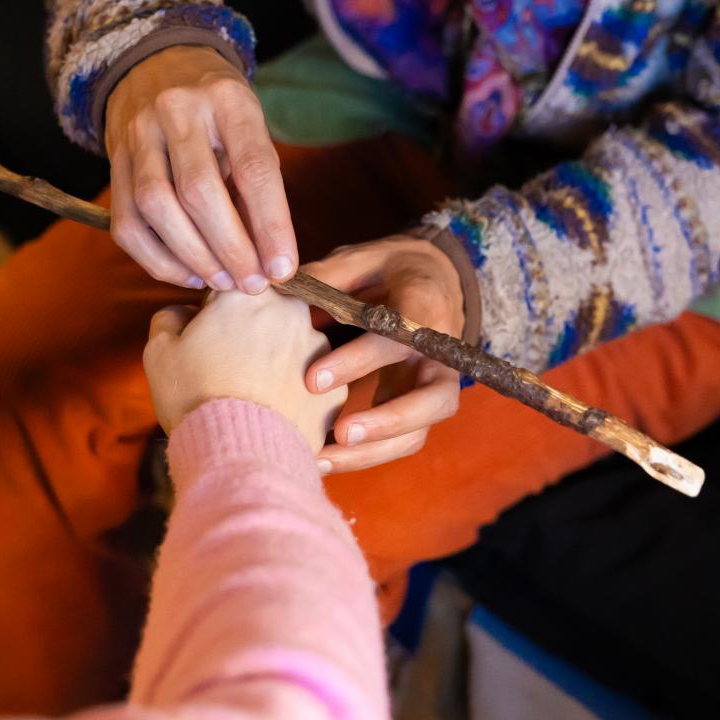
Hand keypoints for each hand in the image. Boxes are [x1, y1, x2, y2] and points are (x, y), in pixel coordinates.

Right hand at [104, 46, 295, 292]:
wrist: (157, 65)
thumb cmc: (219, 112)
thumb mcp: (249, 130)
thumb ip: (257, 186)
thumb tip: (269, 258)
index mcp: (227, 100)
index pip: (252, 168)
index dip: (270, 225)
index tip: (283, 269)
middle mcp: (177, 111)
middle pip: (199, 192)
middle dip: (230, 248)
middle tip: (252, 284)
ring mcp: (137, 134)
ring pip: (157, 208)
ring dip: (194, 257)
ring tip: (222, 281)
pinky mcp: (113, 161)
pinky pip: (127, 224)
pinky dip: (158, 260)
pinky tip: (188, 273)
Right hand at [144, 289, 347, 451]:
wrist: (238, 455)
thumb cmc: (194, 398)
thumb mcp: (160, 351)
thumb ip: (171, 318)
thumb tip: (185, 313)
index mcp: (248, 293)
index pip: (230, 288)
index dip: (214, 315)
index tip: (207, 342)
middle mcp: (292, 311)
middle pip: (268, 316)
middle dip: (251, 336)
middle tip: (229, 372)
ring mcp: (320, 350)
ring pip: (294, 349)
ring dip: (277, 364)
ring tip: (252, 398)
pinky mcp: (335, 388)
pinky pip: (313, 385)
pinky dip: (297, 396)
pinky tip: (274, 415)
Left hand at [303, 236, 464, 472]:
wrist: (436, 281)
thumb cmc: (394, 269)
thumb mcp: (365, 258)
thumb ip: (330, 275)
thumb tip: (278, 288)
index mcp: (426, 311)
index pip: (398, 342)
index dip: (358, 362)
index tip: (312, 380)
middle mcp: (441, 356)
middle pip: (432, 401)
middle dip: (387, 421)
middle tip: (339, 433)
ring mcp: (434, 388)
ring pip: (418, 433)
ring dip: (373, 452)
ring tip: (321, 460)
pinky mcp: (419, 409)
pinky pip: (400, 442)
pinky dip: (365, 457)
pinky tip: (321, 460)